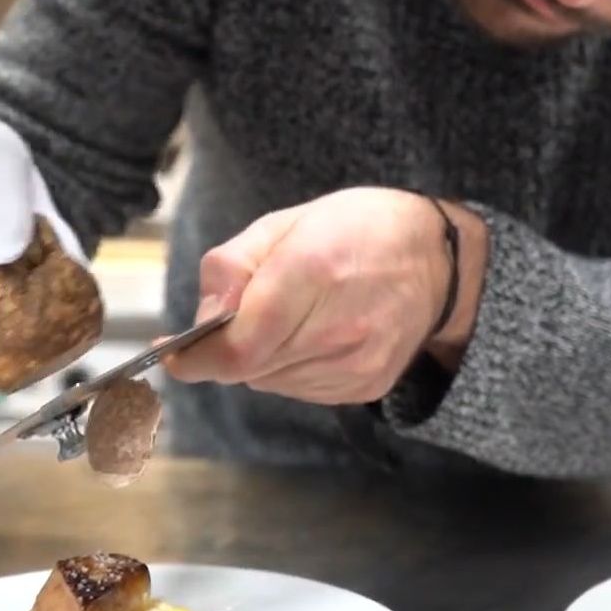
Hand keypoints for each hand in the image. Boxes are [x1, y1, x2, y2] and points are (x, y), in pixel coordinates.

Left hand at [164, 186, 486, 403]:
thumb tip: (199, 321)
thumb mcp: (285, 222)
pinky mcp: (364, 387)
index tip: (170, 354)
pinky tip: (310, 334)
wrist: (440, 263)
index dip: (194, 358)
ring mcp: (355, 364)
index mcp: (314, 272)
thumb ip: (231, 268)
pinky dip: (286, 367)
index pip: (236, 346)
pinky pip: (297, 388)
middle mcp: (339, 327)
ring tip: (288, 315)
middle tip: (234, 316)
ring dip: (257, 357)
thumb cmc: (358, 230)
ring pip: (268, 381)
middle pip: (246, 368)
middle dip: (224, 348)